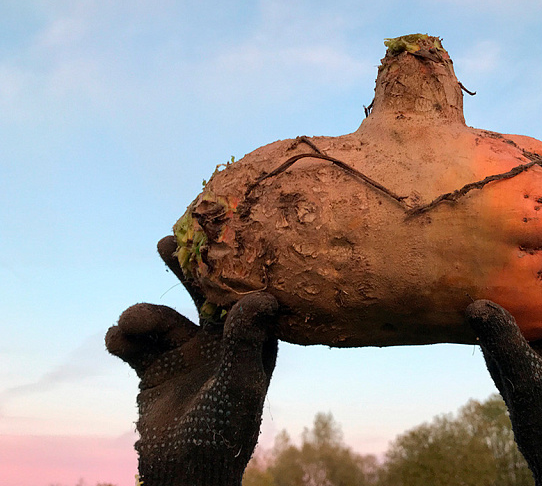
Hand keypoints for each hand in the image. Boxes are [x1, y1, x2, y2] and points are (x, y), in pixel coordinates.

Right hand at [106, 236, 278, 485]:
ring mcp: (184, 355)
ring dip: (141, 316)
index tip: (216, 241)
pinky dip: (123, 339)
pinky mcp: (153, 371)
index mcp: (248, 344)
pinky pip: (135, 344)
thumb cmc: (222, 432)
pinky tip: (116, 340)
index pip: (240, 298)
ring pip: (160, 319)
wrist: (182, 475)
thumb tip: (262, 297)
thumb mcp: (238, 385)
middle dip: (184, 271)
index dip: (229, 270)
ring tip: (127, 326)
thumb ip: (246, 342)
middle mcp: (217, 344)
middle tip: (166, 243)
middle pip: (200, 298)